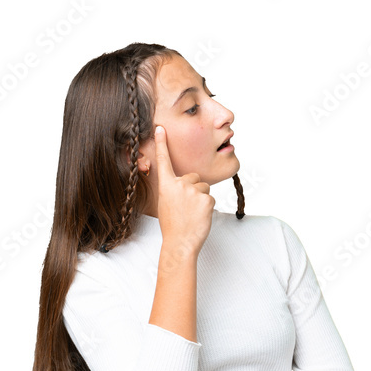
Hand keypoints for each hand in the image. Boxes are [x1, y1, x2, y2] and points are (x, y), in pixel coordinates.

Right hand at [154, 126, 213, 258]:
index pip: (163, 160)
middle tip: (186, 208)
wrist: (179, 242)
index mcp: (165, 185)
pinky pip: (210, 198)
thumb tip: (186, 184)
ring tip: (192, 214)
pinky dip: (207, 208)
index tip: (160, 128)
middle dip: (193, 190)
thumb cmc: (173, 225)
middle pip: (193, 177)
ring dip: (201, 200)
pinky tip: (199, 217)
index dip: (161, 144)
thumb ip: (174, 190)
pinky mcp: (206, 198)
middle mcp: (178, 184)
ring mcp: (192, 191)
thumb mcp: (166, 203)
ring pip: (203, 188)